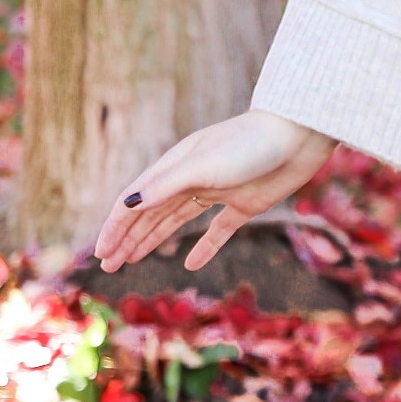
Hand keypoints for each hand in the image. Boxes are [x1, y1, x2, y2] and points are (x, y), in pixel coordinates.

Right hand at [90, 110, 333, 275]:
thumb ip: (165, 186)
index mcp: (175, 166)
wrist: (299, 136)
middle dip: (127, 239)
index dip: (116, 227)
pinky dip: (203, 248)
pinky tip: (190, 264)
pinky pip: (217, 230)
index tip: (101, 252)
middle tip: (108, 265)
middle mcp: (191, 178)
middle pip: (151, 214)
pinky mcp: (244, 204)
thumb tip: (127, 205)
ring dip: (152, 241)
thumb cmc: (249, 145)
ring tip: (131, 261)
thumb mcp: (202, 165)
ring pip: (175, 221)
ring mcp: (217, 192)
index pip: (135, 201)